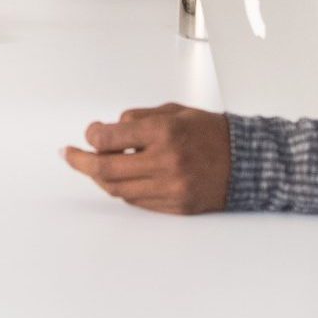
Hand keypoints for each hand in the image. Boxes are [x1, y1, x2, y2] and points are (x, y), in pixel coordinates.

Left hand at [63, 104, 229, 214]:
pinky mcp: (176, 206)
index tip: (89, 132)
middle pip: (106, 169)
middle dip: (81, 162)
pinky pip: (137, 201)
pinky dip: (124, 189)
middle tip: (69, 155)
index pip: (111, 138)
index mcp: (165, 132)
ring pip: (118, 189)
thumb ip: (139, 119)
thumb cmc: (211, 132)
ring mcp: (171, 188)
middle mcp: (166, 162)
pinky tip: (120, 178)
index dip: (92, 135)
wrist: (248, 161)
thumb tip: (106, 132)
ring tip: (93, 167)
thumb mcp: (174, 111)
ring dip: (100, 178)